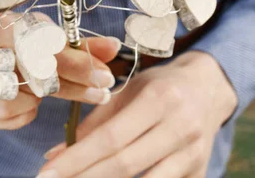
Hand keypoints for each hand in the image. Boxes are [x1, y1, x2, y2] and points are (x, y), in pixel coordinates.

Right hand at [0, 7, 119, 136]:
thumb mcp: (22, 27)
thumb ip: (64, 41)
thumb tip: (112, 48)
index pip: (26, 40)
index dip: (67, 57)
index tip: (101, 71)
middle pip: (21, 70)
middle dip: (66, 81)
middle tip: (98, 87)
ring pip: (11, 100)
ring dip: (39, 97)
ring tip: (44, 88)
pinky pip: (3, 119)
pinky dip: (24, 111)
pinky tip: (25, 99)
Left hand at [38, 51, 237, 177]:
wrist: (209, 88)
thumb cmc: (160, 86)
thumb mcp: (129, 91)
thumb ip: (95, 121)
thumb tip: (55, 154)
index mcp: (158, 99)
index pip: (110, 137)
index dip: (76, 158)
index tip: (46, 173)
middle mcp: (179, 127)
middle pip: (125, 165)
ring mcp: (193, 154)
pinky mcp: (200, 173)